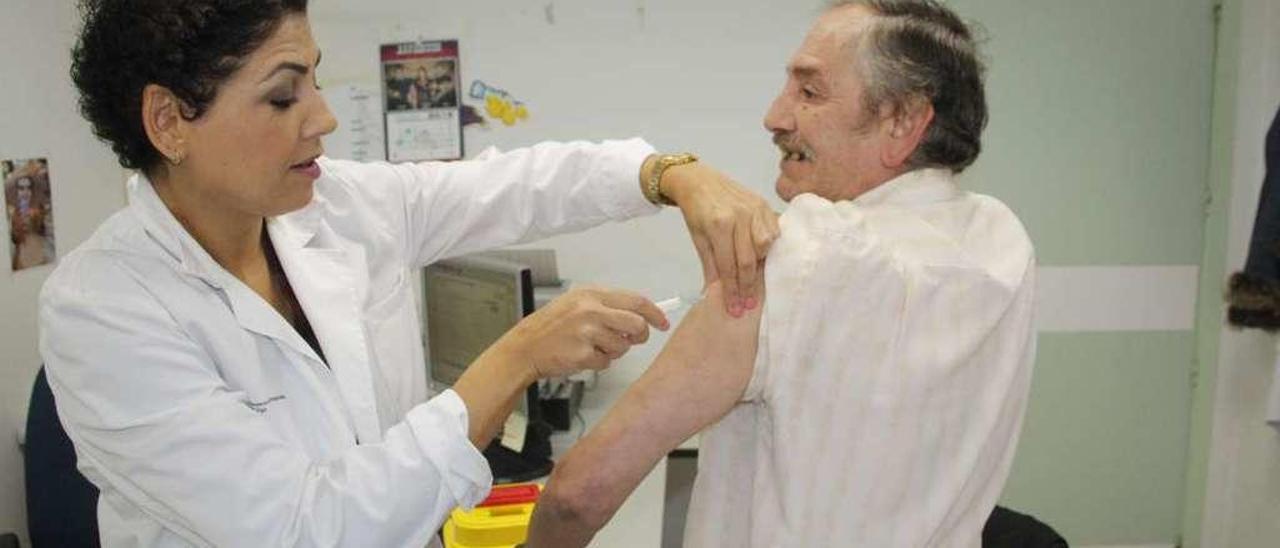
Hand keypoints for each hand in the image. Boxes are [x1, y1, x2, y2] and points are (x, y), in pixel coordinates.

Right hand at [497, 287, 668, 377]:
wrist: (525, 347)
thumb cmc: (551, 327)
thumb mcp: (576, 303)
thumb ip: (607, 306)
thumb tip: (638, 315)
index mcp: (591, 294)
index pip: (635, 300)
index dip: (654, 312)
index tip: (662, 322)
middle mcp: (590, 310)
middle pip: (636, 324)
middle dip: (639, 336)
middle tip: (632, 340)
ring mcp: (587, 332)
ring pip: (622, 346)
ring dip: (613, 351)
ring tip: (593, 346)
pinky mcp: (583, 354)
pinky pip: (606, 362)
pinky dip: (598, 363)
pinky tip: (581, 355)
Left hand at [661, 161, 779, 316]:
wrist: (698, 180)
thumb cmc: (696, 210)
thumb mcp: (697, 238)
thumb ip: (710, 265)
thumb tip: (714, 293)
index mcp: (718, 226)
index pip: (728, 266)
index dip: (732, 290)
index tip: (735, 308)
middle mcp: (739, 217)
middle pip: (749, 260)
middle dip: (748, 287)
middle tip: (748, 305)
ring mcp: (753, 209)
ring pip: (764, 246)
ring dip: (760, 266)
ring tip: (753, 278)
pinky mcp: (763, 203)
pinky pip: (772, 230)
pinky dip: (769, 246)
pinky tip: (762, 255)